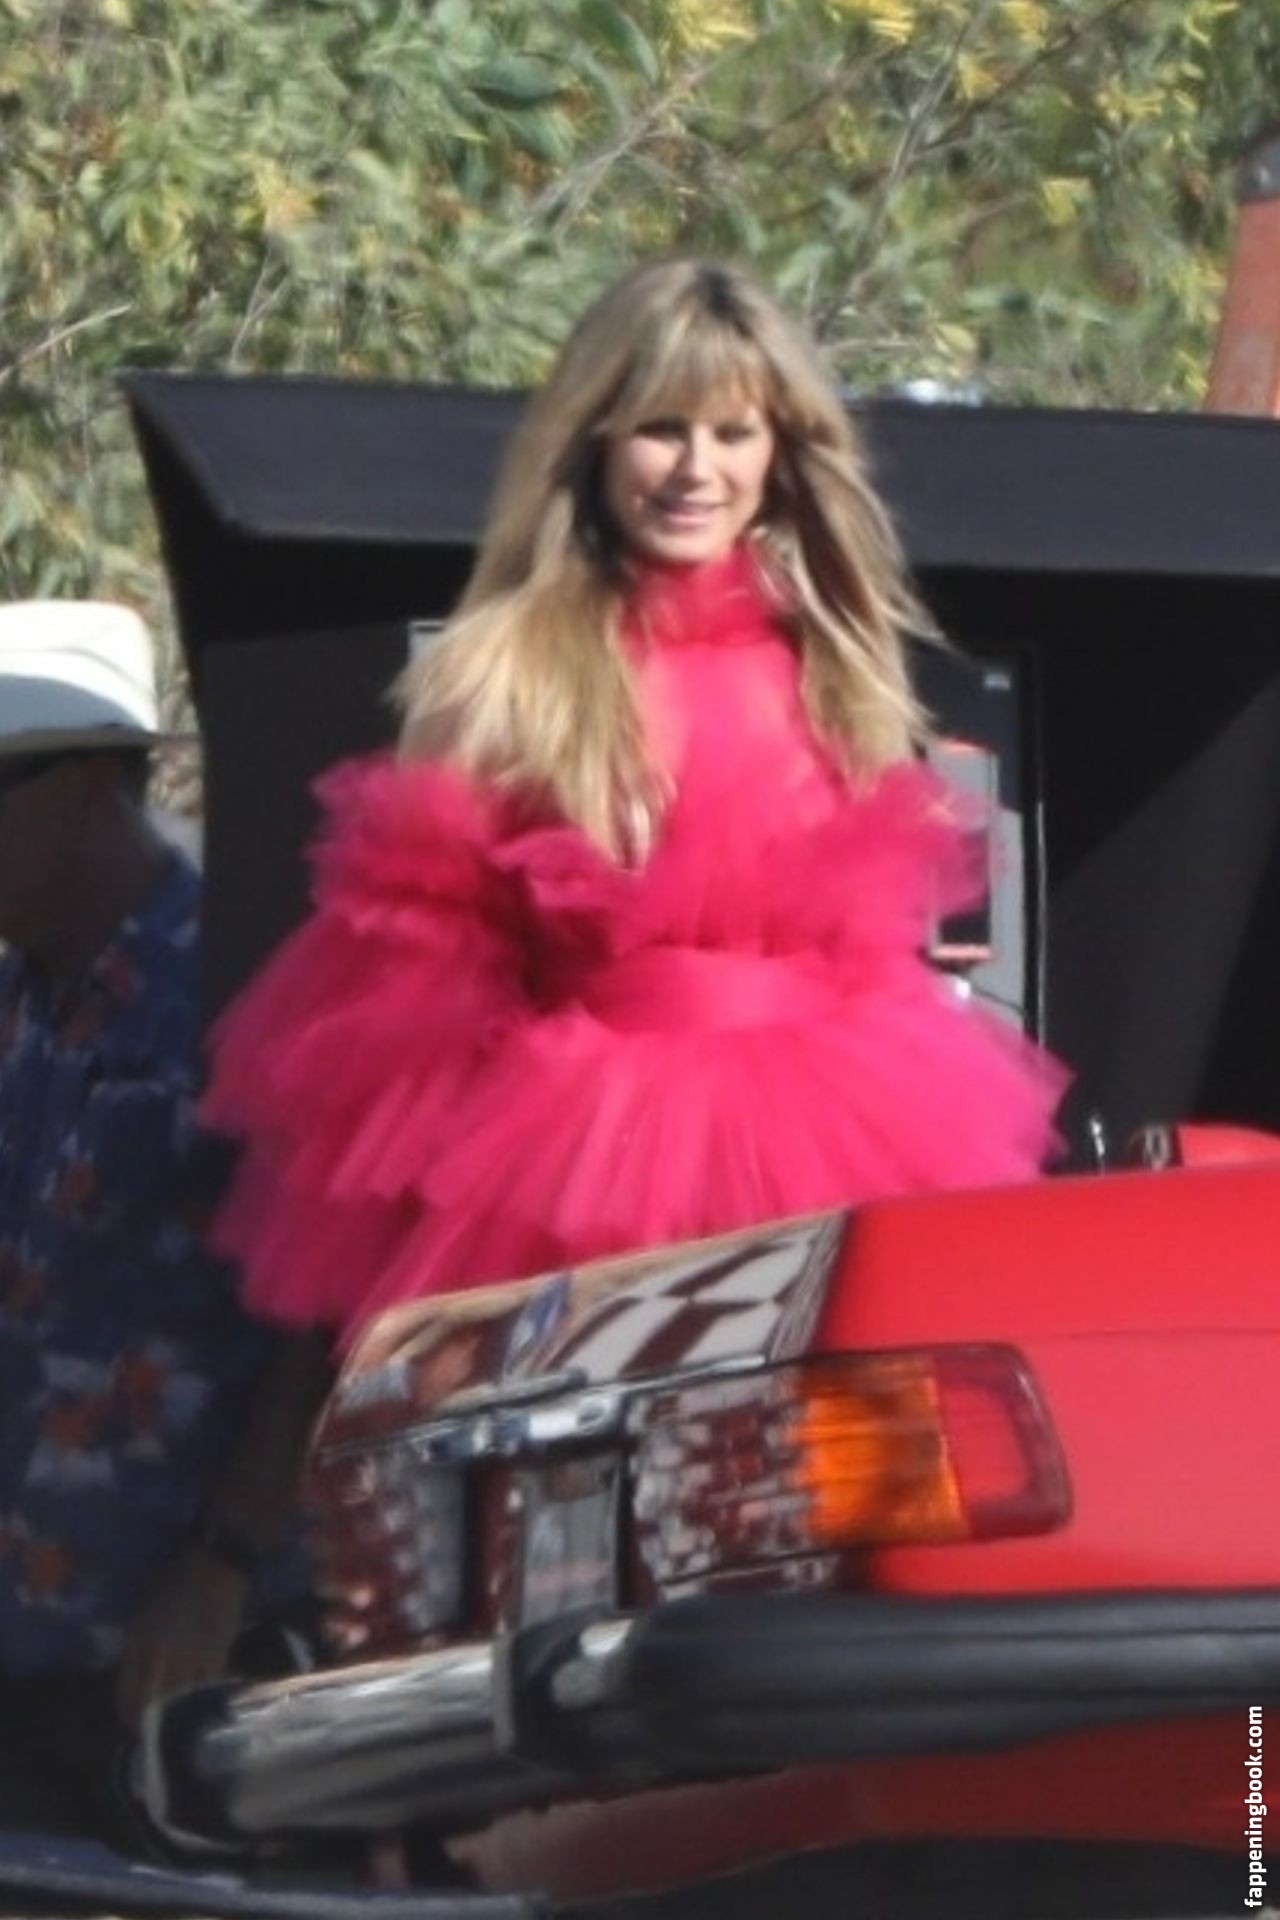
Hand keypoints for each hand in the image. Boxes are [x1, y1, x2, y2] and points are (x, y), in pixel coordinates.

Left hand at [115, 1545, 248, 1730]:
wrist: (215, 1563)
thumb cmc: (173, 1580)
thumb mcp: (144, 1610)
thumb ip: (138, 1644)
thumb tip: (137, 1677)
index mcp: (139, 1639)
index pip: (127, 1689)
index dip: (128, 1712)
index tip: (130, 1725)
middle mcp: (162, 1651)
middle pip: (153, 1701)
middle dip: (151, 1723)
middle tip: (153, 1736)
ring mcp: (191, 1653)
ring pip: (181, 1697)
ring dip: (179, 1715)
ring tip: (179, 1727)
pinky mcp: (218, 1652)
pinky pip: (208, 1685)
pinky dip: (205, 1697)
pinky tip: (205, 1704)